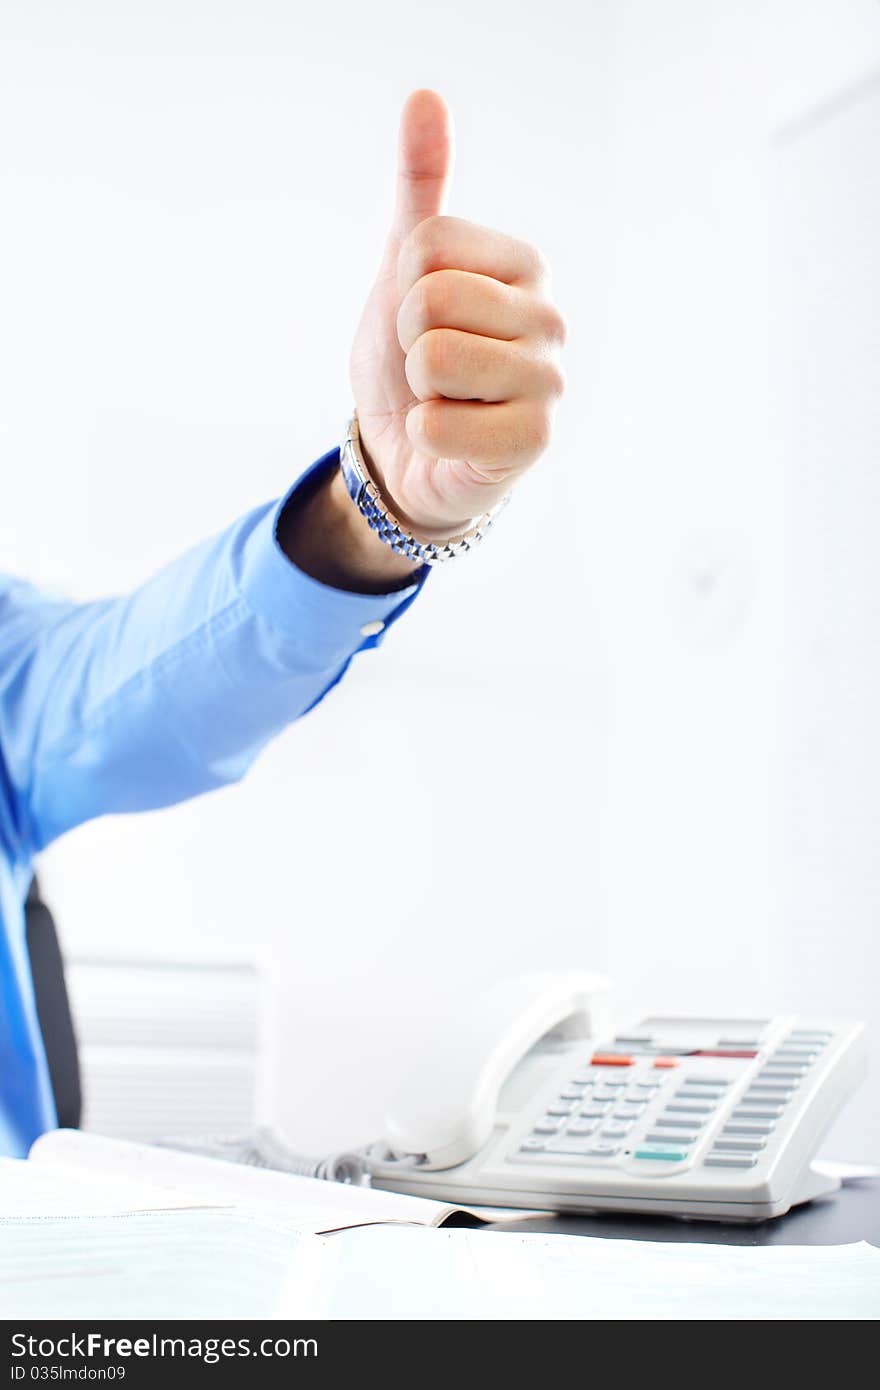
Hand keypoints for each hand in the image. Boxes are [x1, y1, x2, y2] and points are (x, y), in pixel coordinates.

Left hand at [350, 90, 565, 540]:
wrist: (407, 453)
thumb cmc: (412, 362)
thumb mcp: (405, 269)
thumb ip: (420, 188)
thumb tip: (425, 97)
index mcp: (525, 265)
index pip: (426, 245)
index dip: (401, 288)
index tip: (421, 320)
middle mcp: (550, 317)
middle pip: (429, 300)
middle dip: (407, 342)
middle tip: (431, 371)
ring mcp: (549, 381)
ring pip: (434, 358)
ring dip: (418, 391)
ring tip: (446, 401)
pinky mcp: (536, 440)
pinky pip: (439, 424)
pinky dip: (426, 436)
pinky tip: (453, 441)